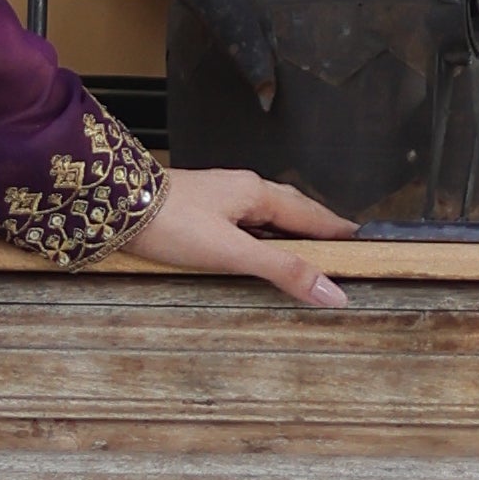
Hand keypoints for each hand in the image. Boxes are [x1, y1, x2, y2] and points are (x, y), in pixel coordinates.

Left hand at [123, 167, 355, 311]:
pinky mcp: (202, 207)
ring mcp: (221, 196)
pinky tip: (259, 247)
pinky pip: (247, 220)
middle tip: (344, 249)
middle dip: (320, 230)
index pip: (314, 215)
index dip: (339, 232)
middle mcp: (244, 189)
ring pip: (270, 214)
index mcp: (258, 193)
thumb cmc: (169, 222)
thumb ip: (281, 270)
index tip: (365, 243)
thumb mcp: (231, 251)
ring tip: (309, 251)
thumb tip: (331, 290)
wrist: (113, 203)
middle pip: (294, 210)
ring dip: (293, 232)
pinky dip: (265, 234)